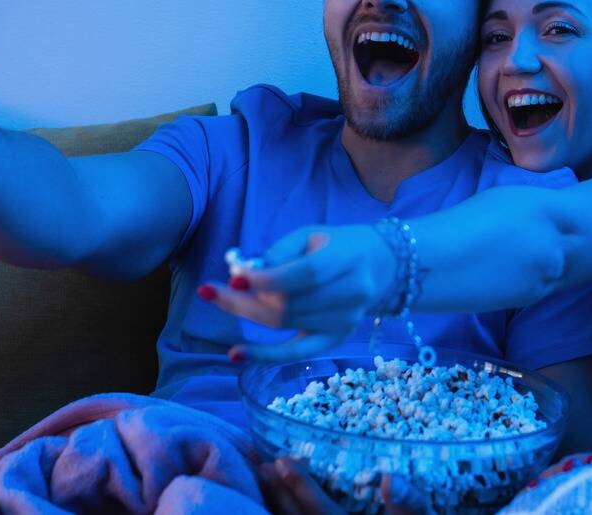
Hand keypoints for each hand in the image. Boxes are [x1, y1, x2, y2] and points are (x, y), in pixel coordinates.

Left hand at [206, 224, 396, 361]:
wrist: (380, 266)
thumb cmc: (336, 246)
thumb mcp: (310, 236)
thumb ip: (278, 253)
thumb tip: (240, 274)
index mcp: (347, 259)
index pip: (305, 274)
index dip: (267, 278)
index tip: (234, 276)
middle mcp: (351, 294)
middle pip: (289, 303)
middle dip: (244, 298)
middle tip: (211, 290)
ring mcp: (345, 321)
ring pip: (285, 323)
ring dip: (247, 313)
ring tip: (221, 298)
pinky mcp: (336, 339)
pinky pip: (295, 353)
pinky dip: (263, 355)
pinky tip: (235, 354)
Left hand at [258, 456, 435, 514]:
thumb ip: (411, 504)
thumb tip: (392, 480)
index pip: (322, 514)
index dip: (301, 488)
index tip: (282, 461)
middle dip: (278, 494)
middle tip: (259, 462)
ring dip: (276, 503)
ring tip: (260, 475)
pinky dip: (286, 513)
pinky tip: (277, 498)